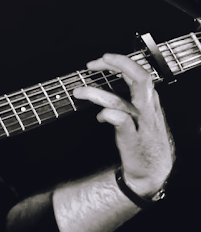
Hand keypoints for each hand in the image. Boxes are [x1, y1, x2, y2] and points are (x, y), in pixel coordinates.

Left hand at [72, 53, 174, 196]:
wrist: (152, 170)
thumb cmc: (143, 139)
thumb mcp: (137, 115)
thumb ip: (122, 99)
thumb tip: (98, 90)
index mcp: (148, 100)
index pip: (138, 72)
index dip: (119, 62)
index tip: (98, 60)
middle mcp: (146, 108)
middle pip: (140, 79)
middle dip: (119, 65)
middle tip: (93, 64)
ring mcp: (140, 124)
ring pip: (123, 102)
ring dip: (97, 94)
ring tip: (78, 92)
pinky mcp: (133, 139)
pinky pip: (123, 123)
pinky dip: (111, 115)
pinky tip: (100, 115)